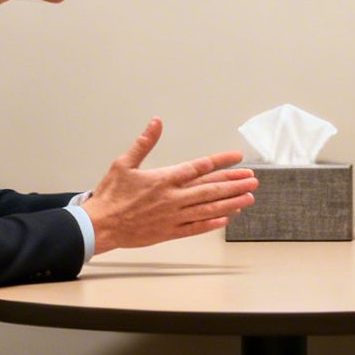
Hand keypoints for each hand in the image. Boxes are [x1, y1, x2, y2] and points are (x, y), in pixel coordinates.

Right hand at [81, 119, 257, 253]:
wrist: (100, 226)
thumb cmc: (110, 195)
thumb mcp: (124, 163)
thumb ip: (144, 143)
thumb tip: (156, 122)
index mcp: (163, 179)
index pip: (199, 167)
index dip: (221, 161)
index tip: (237, 158)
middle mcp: (172, 198)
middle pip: (210, 189)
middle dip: (234, 183)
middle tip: (253, 180)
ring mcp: (173, 217)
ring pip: (208, 209)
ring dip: (230, 202)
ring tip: (248, 198)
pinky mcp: (169, 232)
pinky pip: (196, 228)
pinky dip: (212, 224)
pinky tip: (227, 219)